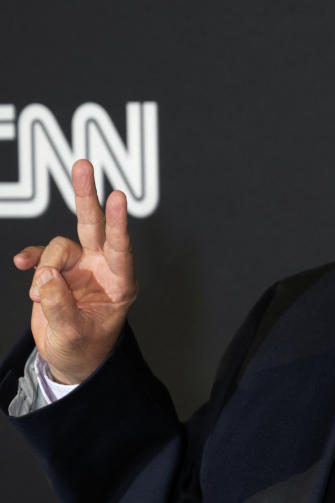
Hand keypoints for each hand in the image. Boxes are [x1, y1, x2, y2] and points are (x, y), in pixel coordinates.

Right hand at [12, 159, 137, 384]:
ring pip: (60, 246)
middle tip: (83, 164)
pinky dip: (31, 259)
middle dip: (87, 195)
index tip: (118, 197)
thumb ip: (58, 305)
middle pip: (95, 225)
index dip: (119, 223)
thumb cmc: (85, 348)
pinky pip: (41, 255)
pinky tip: (23, 263)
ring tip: (39, 296)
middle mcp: (103, 267)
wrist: (72, 359)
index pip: (121, 247)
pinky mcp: (58, 269)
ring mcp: (80, 265)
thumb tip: (44, 276)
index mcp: (120, 282)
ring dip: (45, 267)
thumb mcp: (74, 334)